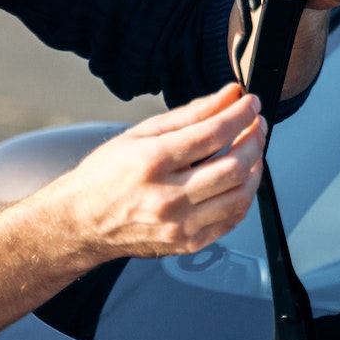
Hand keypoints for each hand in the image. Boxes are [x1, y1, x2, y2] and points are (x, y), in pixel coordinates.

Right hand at [43, 84, 265, 260]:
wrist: (82, 221)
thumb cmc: (106, 176)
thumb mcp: (142, 133)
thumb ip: (191, 114)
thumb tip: (228, 96)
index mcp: (153, 162)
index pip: (213, 133)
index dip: (241, 115)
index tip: (251, 104)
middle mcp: (168, 197)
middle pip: (233, 167)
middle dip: (255, 140)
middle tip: (256, 125)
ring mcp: (179, 225)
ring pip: (239, 196)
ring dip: (255, 169)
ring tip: (250, 151)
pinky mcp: (187, 243)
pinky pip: (231, 220)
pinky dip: (243, 196)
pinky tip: (239, 180)